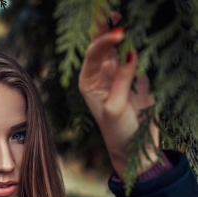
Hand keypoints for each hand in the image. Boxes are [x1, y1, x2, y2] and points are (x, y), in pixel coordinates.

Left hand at [78, 12, 158, 177]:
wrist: (136, 150)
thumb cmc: (118, 132)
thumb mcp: (115, 107)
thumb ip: (121, 80)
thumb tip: (131, 53)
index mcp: (89, 82)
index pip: (94, 55)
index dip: (105, 42)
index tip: (121, 34)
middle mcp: (101, 75)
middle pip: (102, 46)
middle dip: (105, 27)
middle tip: (108, 7)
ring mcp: (119, 75)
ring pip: (119, 48)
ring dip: (121, 32)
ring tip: (123, 13)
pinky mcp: (136, 79)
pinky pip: (136, 58)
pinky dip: (138, 45)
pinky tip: (139, 32)